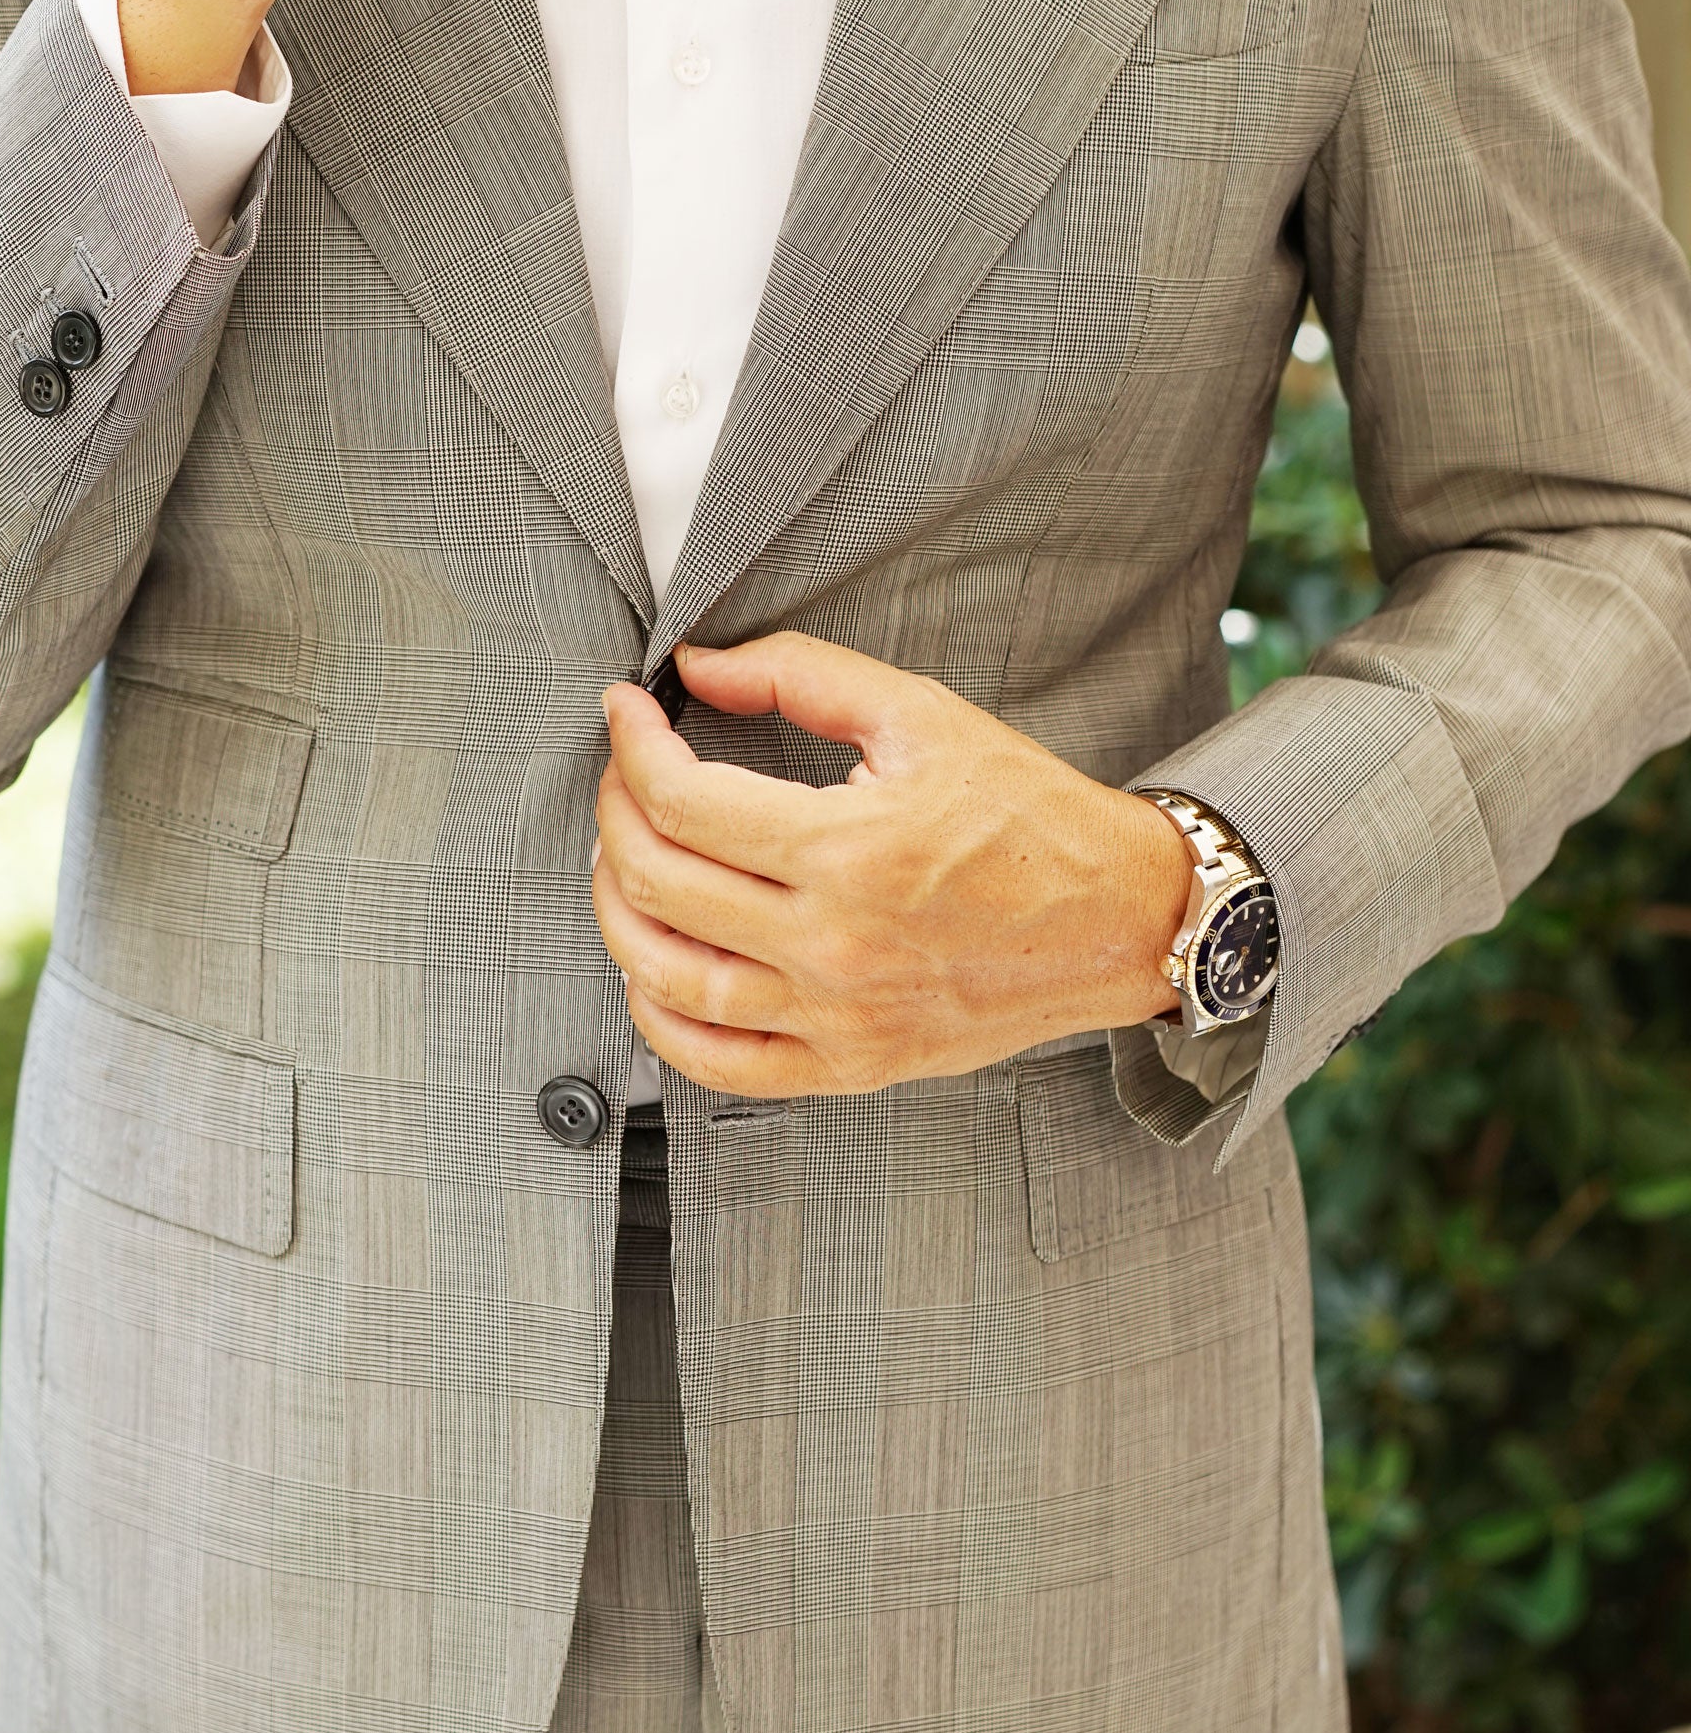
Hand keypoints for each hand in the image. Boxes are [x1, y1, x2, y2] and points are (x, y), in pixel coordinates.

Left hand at [592, 634, 1192, 1096]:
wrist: (1118, 918)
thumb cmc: (1030, 817)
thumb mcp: (921, 716)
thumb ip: (801, 675)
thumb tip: (699, 667)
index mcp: (849, 850)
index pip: (682, 800)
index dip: (631, 746)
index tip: (626, 714)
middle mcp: (835, 944)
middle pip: (659, 884)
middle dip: (614, 815)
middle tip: (624, 776)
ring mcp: (838, 1017)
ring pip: (668, 979)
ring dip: (618, 914)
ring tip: (624, 863)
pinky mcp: (850, 1063)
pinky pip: (719, 1064)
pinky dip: (661, 1021)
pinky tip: (653, 968)